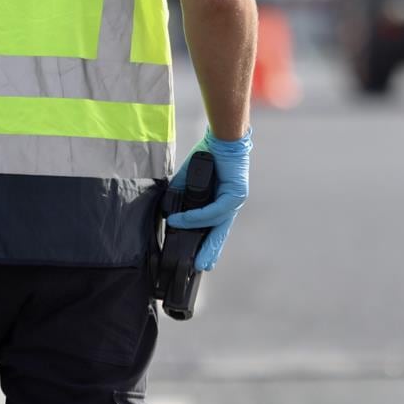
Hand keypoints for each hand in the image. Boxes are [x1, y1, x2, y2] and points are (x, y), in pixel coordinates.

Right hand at [165, 128, 250, 270]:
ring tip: (176, 229)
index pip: (215, 227)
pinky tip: (184, 218)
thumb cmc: (207, 155)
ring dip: (196, 229)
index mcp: (222, 201)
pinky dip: (198, 215)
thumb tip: (167, 211)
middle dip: (210, 250)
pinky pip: (215, 211)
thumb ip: (181, 196)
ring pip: (216, 223)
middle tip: (202, 266)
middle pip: (220, 232)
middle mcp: (231, 204)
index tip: (200, 260)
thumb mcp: (188, 180)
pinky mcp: (236, 194)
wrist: (221, 138)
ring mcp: (235, 200)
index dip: (207, 243)